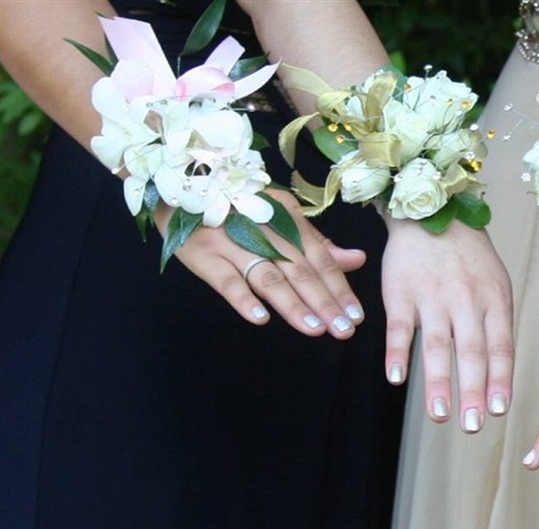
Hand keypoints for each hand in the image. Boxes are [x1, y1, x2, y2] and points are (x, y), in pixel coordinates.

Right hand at [159, 188, 366, 337]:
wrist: (180, 188)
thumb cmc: (238, 209)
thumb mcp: (281, 218)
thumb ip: (317, 243)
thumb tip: (358, 259)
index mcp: (287, 219)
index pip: (320, 258)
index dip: (340, 288)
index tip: (357, 315)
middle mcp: (264, 230)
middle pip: (300, 271)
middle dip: (325, 302)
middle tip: (344, 329)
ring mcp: (232, 242)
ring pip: (268, 277)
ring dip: (293, 305)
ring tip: (315, 329)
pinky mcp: (203, 254)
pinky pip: (225, 279)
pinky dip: (242, 298)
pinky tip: (260, 318)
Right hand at [381, 219, 513, 432]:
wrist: (430, 213)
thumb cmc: (469, 257)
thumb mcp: (496, 283)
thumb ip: (497, 325)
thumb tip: (498, 376)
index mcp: (494, 299)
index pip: (500, 347)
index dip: (500, 380)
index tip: (500, 411)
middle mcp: (465, 299)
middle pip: (471, 352)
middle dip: (473, 391)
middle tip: (473, 426)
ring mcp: (432, 296)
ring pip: (437, 345)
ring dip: (438, 383)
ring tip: (440, 415)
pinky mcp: (400, 293)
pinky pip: (399, 328)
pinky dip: (397, 354)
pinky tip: (397, 380)